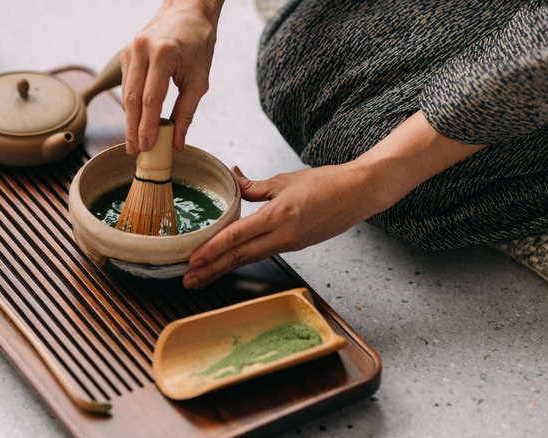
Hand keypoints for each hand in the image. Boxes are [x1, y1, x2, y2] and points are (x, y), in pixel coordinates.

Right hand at [120, 0, 223, 153]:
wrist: (187, 11)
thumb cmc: (198, 44)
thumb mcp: (199, 79)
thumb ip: (187, 112)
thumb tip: (177, 142)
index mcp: (163, 55)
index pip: (151, 100)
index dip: (147, 127)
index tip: (147, 147)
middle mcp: (142, 50)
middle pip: (132, 99)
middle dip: (133, 129)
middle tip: (134, 151)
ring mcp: (131, 50)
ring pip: (125, 93)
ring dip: (129, 119)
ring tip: (133, 141)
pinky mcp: (127, 53)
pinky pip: (126, 84)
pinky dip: (131, 104)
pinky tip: (135, 120)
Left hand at [182, 165, 379, 288]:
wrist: (359, 193)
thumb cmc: (325, 183)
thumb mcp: (283, 180)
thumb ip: (252, 185)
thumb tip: (231, 177)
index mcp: (278, 217)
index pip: (237, 237)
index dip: (212, 250)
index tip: (193, 260)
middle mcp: (283, 236)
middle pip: (239, 256)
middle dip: (211, 270)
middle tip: (188, 280)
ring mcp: (290, 244)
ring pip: (249, 258)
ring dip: (224, 268)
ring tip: (202, 278)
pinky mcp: (296, 246)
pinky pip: (262, 254)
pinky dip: (242, 259)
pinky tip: (228, 262)